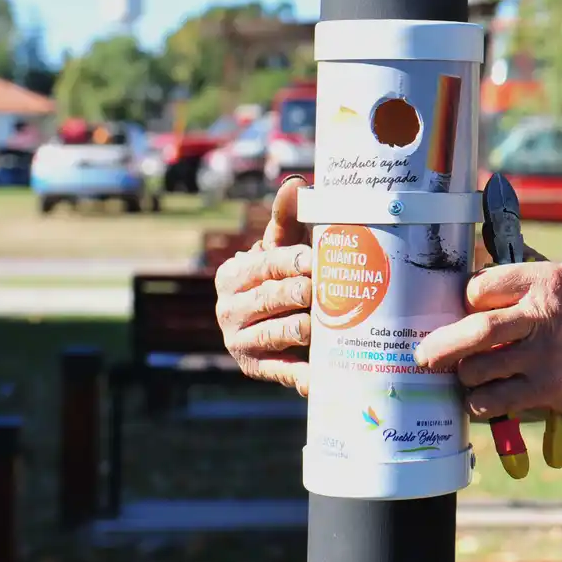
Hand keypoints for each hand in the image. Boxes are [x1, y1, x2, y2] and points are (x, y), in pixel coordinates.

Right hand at [214, 176, 313, 394]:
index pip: (266, 265)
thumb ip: (287, 217)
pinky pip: (282, 372)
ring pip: (278, 333)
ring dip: (306, 329)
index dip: (293, 261)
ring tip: (332, 325)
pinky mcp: (256, 368)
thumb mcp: (279, 245)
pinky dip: (302, 376)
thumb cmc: (278, 272)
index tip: (317, 259)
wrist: (260, 317)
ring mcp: (240, 341)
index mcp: (233, 275)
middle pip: (273, 298)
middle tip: (332, 291)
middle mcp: (229, 309)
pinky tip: (322, 378)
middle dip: (303, 294)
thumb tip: (296, 184)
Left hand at [413, 261, 561, 427]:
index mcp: (546, 280)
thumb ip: (529, 280)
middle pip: (474, 328)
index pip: (482, 285)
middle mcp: (544, 313)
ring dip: (465, 376)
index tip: (461, 313)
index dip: (465, 301)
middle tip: (424, 355)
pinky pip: (495, 399)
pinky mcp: (548, 388)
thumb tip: (480, 266)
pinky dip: (480, 402)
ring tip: (466, 378)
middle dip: (441, 345)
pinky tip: (481, 400)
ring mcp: (545, 353)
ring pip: (479, 367)